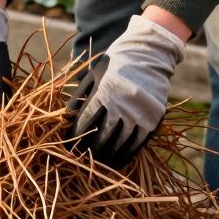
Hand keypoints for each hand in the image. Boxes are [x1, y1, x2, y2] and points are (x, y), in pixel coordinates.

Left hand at [69, 14, 185, 166]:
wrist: (149, 55)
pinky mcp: (153, 120)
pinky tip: (116, 162)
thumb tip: (66, 120)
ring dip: (106, 156)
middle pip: (101, 137)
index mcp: (104, 93)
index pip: (85, 122)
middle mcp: (122, 105)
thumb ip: (79, 97)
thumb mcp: (93, 75)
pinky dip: (125, 155)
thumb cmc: (115, 65)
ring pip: (119, 143)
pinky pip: (137, 144)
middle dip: (88, 150)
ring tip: (96, 163)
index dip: (74, 136)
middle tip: (79, 158)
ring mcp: (139, 114)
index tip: (68, 145)